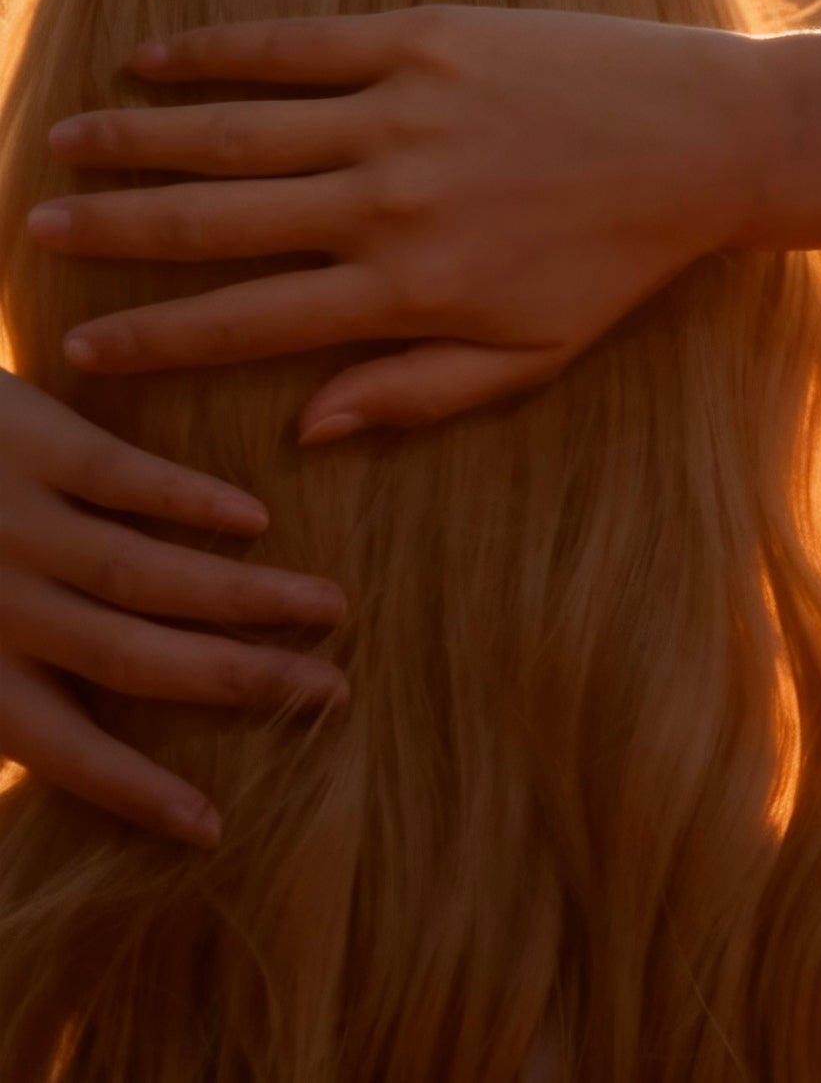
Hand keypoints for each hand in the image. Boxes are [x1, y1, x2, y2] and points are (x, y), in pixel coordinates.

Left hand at [0, 367, 349, 847]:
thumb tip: (64, 745)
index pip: (62, 745)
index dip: (135, 790)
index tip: (214, 828)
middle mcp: (1, 605)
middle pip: (137, 659)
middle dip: (243, 681)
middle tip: (336, 693)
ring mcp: (18, 521)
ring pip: (147, 574)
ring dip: (247, 597)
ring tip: (329, 606)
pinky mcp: (33, 442)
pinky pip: (125, 477)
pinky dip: (193, 501)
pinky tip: (258, 519)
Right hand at [27, 5, 760, 441]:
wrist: (699, 143)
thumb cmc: (617, 262)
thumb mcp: (530, 357)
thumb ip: (414, 394)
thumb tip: (305, 431)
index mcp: (410, 290)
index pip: (250, 321)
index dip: (156, 336)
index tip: (81, 344)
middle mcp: (387, 202)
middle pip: (218, 219)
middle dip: (119, 230)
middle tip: (42, 232)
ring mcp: (400, 111)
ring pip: (237, 129)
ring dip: (142, 137)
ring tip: (67, 145)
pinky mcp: (421, 39)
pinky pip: (295, 46)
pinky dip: (217, 53)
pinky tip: (155, 59)